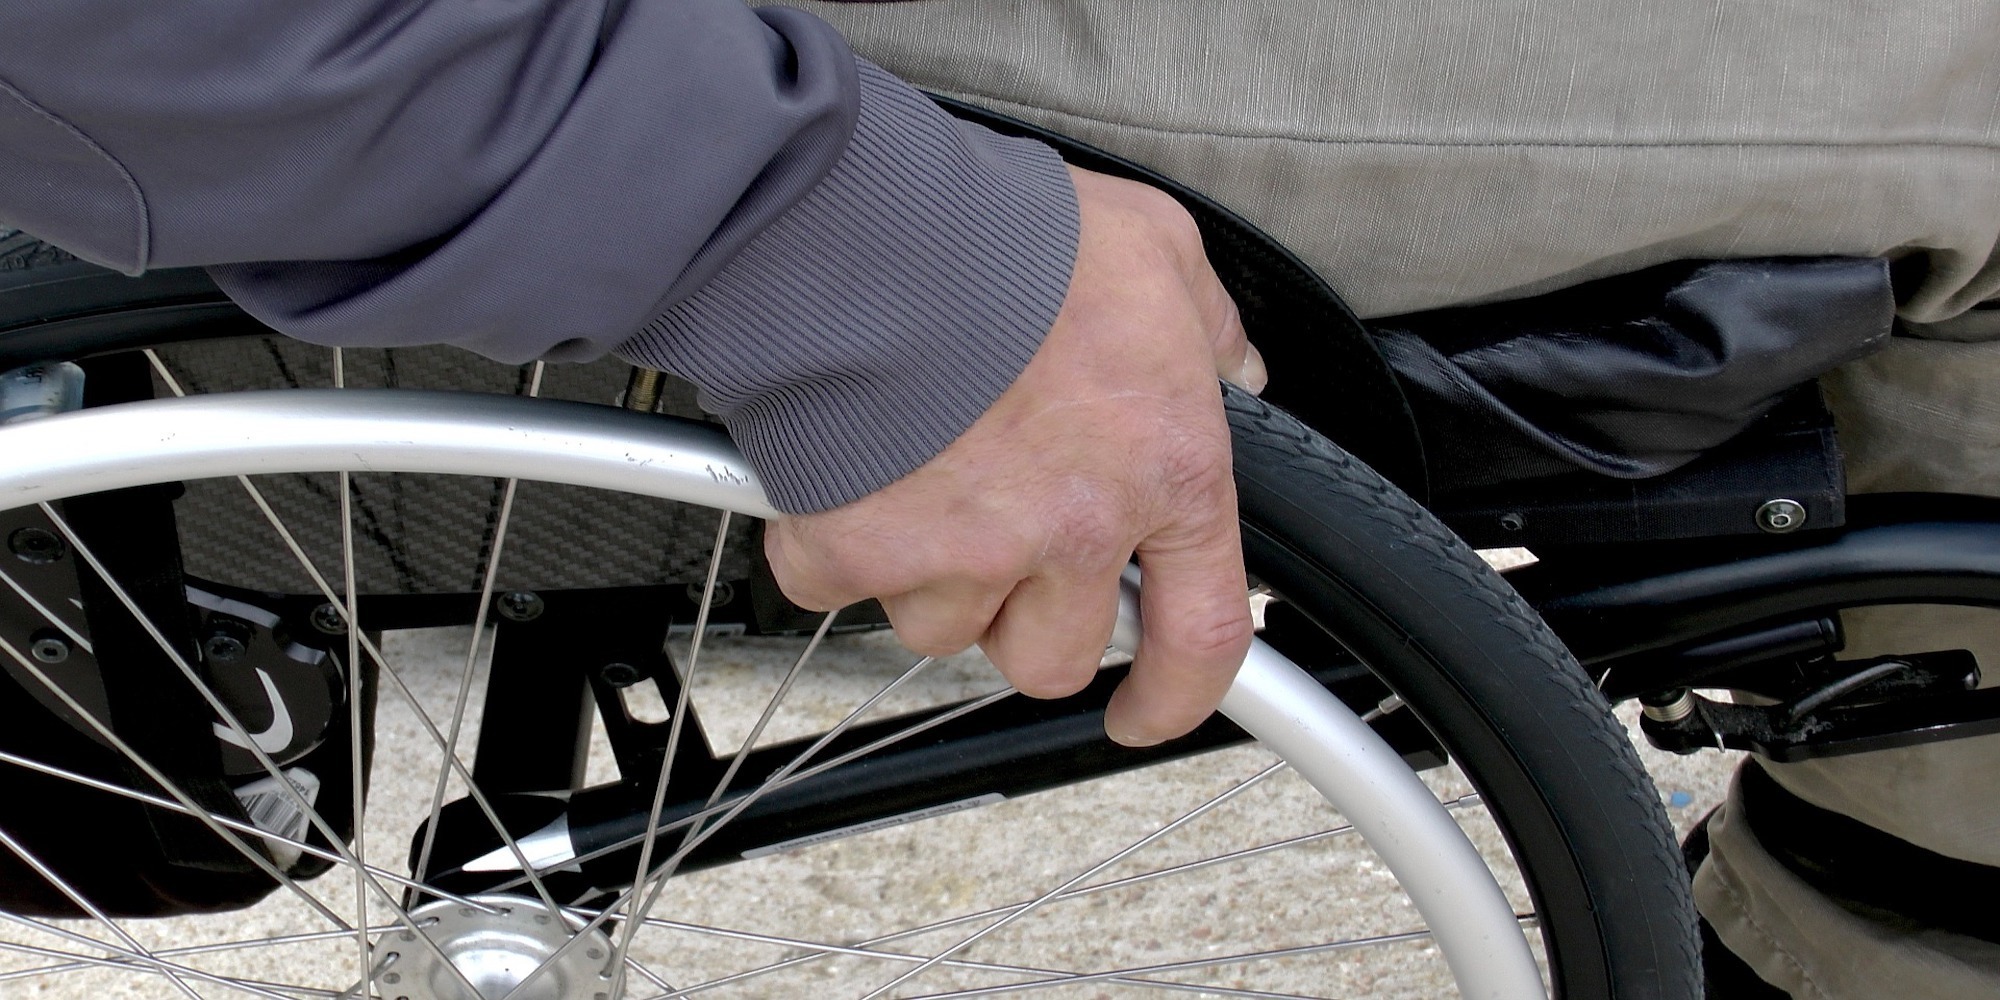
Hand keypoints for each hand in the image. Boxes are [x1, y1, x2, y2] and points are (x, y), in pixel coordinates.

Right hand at [765, 165, 1265, 745]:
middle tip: (996, 544)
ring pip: (942, 628)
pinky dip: (829, 543)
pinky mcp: (860, 551)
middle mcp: (1072, 533)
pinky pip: (837, 587)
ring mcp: (964, 554)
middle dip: (1021, 618)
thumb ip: (1205, 321)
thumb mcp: (1157, 249)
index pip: (1201, 635)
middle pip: (1051, 656)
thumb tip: (1233, 361)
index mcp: (1164, 472)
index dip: (1175, 696)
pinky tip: (841, 472)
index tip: (1144, 711)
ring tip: (915, 476)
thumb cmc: (1014, 237)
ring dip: (928, 576)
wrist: (874, 232)